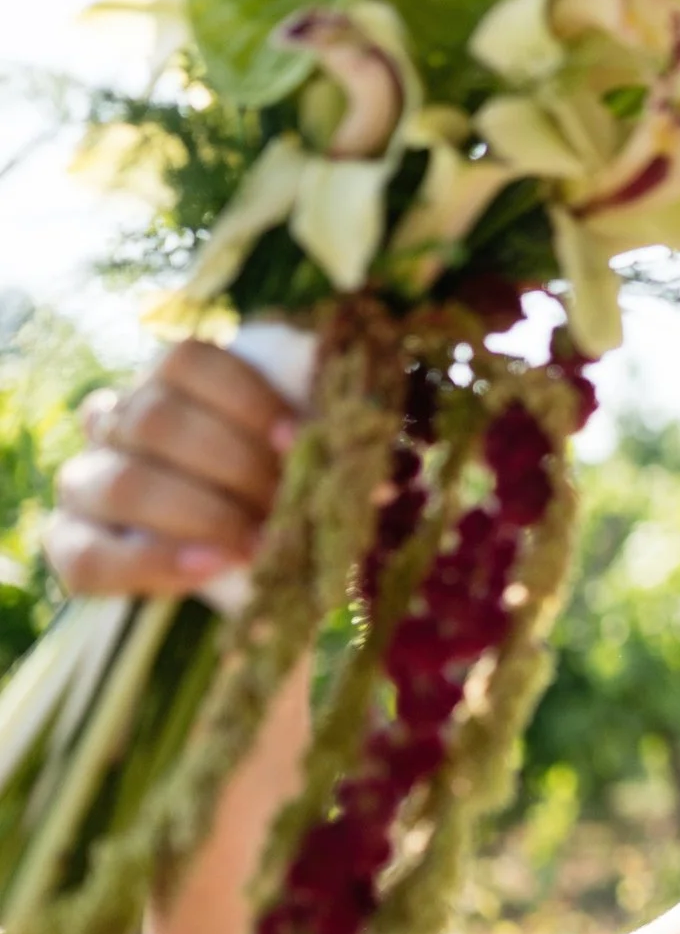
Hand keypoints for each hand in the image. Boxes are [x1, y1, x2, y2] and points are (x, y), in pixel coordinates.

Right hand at [44, 339, 295, 597]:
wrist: (236, 572)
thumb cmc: (271, 497)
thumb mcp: (289, 459)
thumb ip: (303, 440)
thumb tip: (356, 451)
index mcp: (164, 387)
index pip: (185, 362)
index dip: (245, 397)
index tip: (295, 438)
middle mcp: (113, 425)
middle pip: (156, 421)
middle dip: (235, 465)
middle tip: (284, 503)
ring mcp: (84, 484)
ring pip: (125, 485)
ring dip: (205, 515)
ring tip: (259, 544)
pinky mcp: (68, 547)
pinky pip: (89, 557)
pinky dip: (154, 563)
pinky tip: (208, 568)